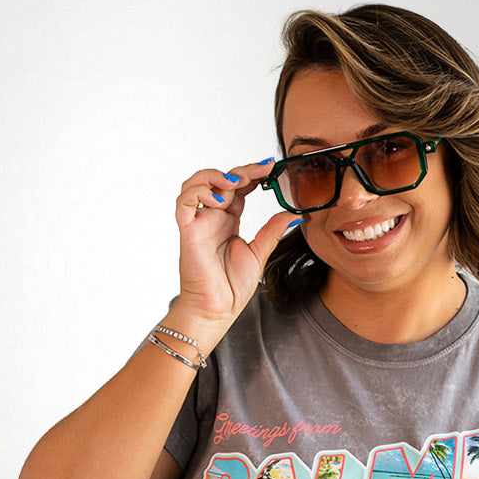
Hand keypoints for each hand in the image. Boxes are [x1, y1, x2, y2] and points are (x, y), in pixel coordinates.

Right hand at [174, 159, 300, 327]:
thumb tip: (294, 214)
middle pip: (221, 180)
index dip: (253, 174)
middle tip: (264, 168)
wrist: (217, 310)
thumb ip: (272, 230)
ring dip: (215, 176)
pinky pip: (184, 202)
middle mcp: (213, 218)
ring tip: (237, 181)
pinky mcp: (188, 231)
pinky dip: (200, 192)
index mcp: (229, 221)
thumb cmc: (232, 287)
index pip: (239, 188)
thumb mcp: (260, 253)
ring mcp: (199, 223)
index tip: (272, 167)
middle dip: (242, 170)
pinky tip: (220, 200)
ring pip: (196, 184)